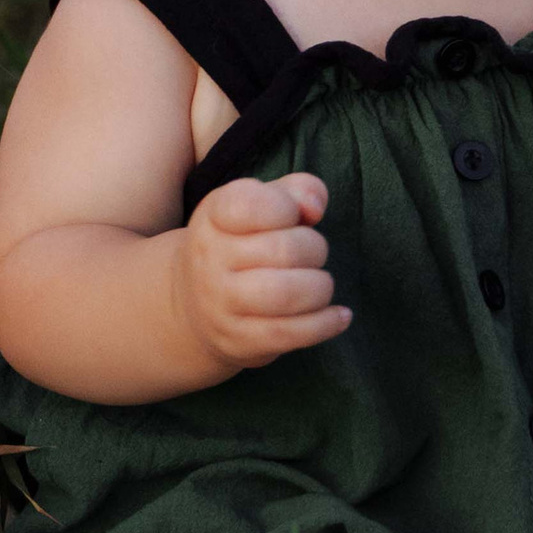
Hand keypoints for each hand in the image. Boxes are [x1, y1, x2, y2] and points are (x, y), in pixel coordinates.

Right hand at [178, 172, 350, 372]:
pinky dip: (326, 324)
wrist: (194, 306)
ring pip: (287, 294)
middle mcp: (210, 258)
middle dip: (315, 250)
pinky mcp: (238, 340)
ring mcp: (221, 303)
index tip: (292, 216)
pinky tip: (339, 316)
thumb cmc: (242, 245)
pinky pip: (291, 334)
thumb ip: (295, 191)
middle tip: (311, 255)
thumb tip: (315, 207)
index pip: (251, 204)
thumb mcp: (260, 206)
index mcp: (214, 216)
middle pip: (284, 250)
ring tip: (320, 285)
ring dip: (320, 288)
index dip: (287, 207)